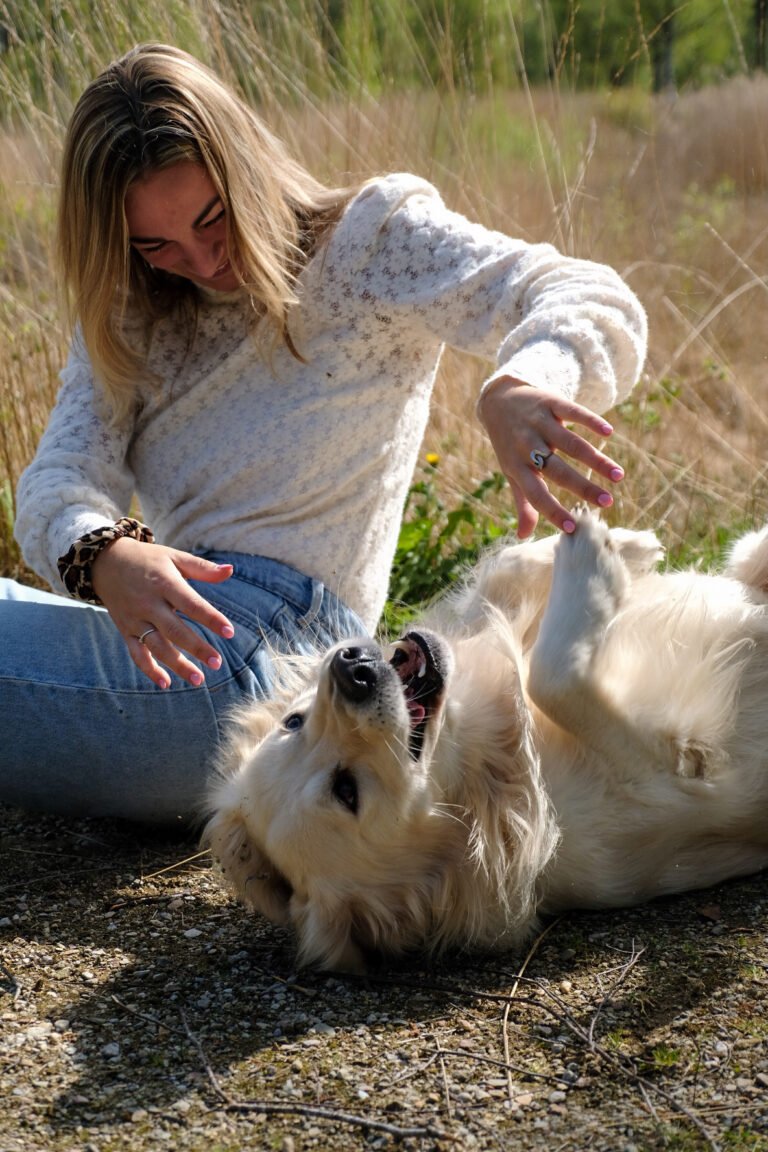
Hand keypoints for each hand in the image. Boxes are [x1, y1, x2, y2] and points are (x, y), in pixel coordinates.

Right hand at [92, 537, 234, 687]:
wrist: (105, 562)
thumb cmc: (148, 559)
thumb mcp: (174, 557)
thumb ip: (202, 568)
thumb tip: (231, 571)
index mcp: (165, 583)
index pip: (191, 604)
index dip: (210, 618)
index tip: (229, 632)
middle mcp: (149, 603)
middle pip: (175, 630)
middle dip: (197, 648)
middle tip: (217, 663)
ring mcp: (135, 618)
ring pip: (157, 646)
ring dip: (177, 664)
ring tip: (198, 680)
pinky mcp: (125, 629)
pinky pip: (136, 653)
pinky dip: (149, 669)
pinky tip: (165, 683)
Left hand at [478, 377, 623, 538]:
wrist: (498, 400)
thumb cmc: (510, 444)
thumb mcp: (512, 471)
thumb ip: (523, 502)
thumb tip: (524, 537)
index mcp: (517, 467)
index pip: (536, 495)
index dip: (552, 512)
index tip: (572, 529)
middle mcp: (526, 446)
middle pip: (558, 470)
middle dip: (583, 487)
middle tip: (608, 502)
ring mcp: (539, 424)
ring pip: (571, 444)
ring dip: (596, 460)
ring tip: (619, 475)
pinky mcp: (550, 403)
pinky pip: (572, 412)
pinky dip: (590, 422)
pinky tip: (608, 433)